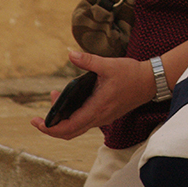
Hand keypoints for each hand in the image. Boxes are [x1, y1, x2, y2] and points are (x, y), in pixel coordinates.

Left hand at [30, 50, 152, 139]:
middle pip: (69, 132)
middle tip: (40, 116)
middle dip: (52, 127)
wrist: (151, 81)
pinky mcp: (107, 114)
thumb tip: (71, 54)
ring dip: (63, 120)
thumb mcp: (108, 65)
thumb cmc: (131, 73)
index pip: (68, 127)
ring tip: (56, 100)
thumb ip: (88, 61)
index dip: (49, 128)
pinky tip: (71, 101)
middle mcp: (99, 117)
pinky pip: (85, 123)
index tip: (37, 121)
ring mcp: (103, 117)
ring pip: (77, 128)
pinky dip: (73, 117)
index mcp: (97, 108)